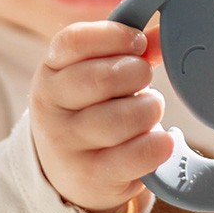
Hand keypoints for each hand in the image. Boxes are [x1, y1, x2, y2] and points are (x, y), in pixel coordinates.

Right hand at [30, 21, 172, 212]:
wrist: (70, 174)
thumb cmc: (91, 111)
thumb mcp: (96, 76)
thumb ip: (127, 52)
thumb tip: (163, 37)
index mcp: (50, 71)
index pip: (74, 41)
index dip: (114, 36)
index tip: (139, 43)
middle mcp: (50, 107)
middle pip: (103, 79)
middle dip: (137, 74)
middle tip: (144, 81)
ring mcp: (66, 144)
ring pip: (123, 118)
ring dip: (149, 110)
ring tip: (148, 111)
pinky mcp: (90, 176)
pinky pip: (137, 154)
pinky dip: (158, 145)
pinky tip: (160, 141)